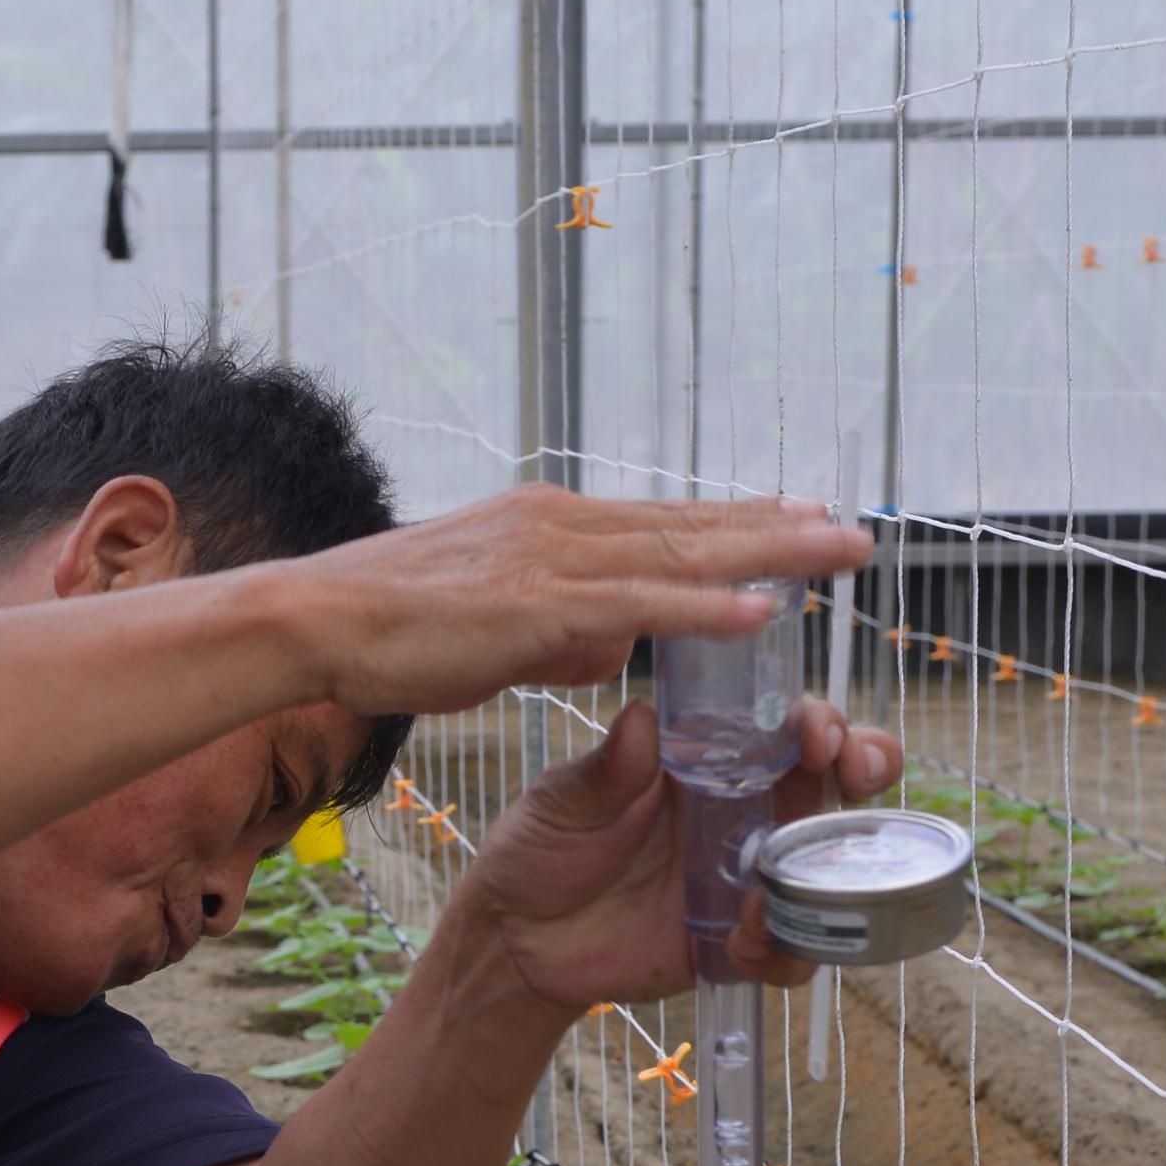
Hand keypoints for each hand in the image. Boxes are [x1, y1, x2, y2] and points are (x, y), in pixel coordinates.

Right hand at [256, 490, 874, 720]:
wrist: (316, 620)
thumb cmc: (388, 631)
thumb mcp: (492, 629)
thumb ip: (558, 630)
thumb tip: (607, 644)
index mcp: (550, 529)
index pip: (662, 524)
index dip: (736, 524)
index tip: (797, 520)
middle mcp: (562, 528)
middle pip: (689, 527)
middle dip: (775, 528)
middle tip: (848, 529)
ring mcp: (552, 561)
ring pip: (681, 555)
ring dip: (767, 553)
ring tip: (835, 553)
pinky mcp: (537, 606)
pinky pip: (640, 607)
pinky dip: (704, 608)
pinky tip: (760, 609)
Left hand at [444, 696, 906, 1015]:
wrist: (515, 940)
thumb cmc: (540, 851)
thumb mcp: (566, 801)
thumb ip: (610, 769)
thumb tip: (644, 719)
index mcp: (709, 764)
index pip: (785, 727)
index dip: (819, 721)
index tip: (817, 732)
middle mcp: (743, 815)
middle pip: (833, 785)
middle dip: (865, 768)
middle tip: (855, 773)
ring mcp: (747, 880)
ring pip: (829, 869)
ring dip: (830, 872)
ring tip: (775, 887)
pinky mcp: (736, 942)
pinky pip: (790, 949)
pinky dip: (786, 948)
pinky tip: (743, 943)